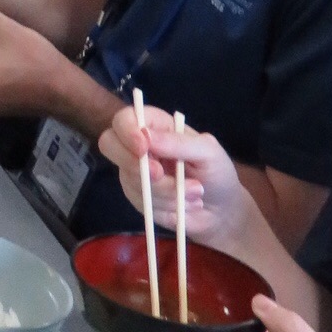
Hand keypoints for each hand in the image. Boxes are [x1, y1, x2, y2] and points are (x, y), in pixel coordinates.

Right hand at [99, 104, 256, 251]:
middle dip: (133, 163)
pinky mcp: (138, 198)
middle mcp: (139, 147)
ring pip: (130, 179)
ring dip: (165, 191)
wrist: (222, 212)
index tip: (143, 147)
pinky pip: (140, 202)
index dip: (127, 131)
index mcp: (155, 127)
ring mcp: (134, 173)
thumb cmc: (217, 172)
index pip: (124, 119)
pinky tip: (184, 206)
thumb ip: (179, 143)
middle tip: (159, 174)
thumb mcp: (208, 152)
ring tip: (195, 194)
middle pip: (109, 144)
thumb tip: (146, 136)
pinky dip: (166, 206)